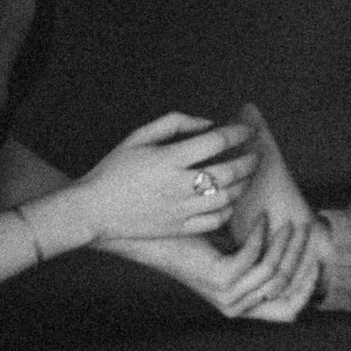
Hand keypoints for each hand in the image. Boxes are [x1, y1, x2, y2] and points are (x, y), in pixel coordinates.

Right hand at [70, 113, 258, 246]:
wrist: (93, 209)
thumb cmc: (115, 168)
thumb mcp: (139, 136)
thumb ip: (175, 122)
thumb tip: (209, 124)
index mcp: (168, 158)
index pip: (216, 142)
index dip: (238, 133)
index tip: (249, 131)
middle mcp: (178, 185)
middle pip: (229, 171)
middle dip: (250, 160)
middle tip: (258, 154)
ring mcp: (180, 209)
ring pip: (227, 197)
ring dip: (244, 184)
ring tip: (248, 175)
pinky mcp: (179, 228)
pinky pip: (215, 220)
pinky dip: (229, 208)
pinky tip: (231, 199)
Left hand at [108, 216, 324, 321]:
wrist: (156, 238)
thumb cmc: (195, 240)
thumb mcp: (235, 253)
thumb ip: (263, 258)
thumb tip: (302, 244)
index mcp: (242, 306)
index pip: (288, 313)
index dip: (308, 287)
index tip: (318, 257)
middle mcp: (236, 307)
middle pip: (286, 287)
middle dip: (302, 257)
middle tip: (307, 227)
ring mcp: (227, 296)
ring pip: (273, 271)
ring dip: (285, 242)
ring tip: (288, 220)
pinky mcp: (219, 279)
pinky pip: (255, 257)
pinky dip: (261, 234)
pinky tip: (259, 217)